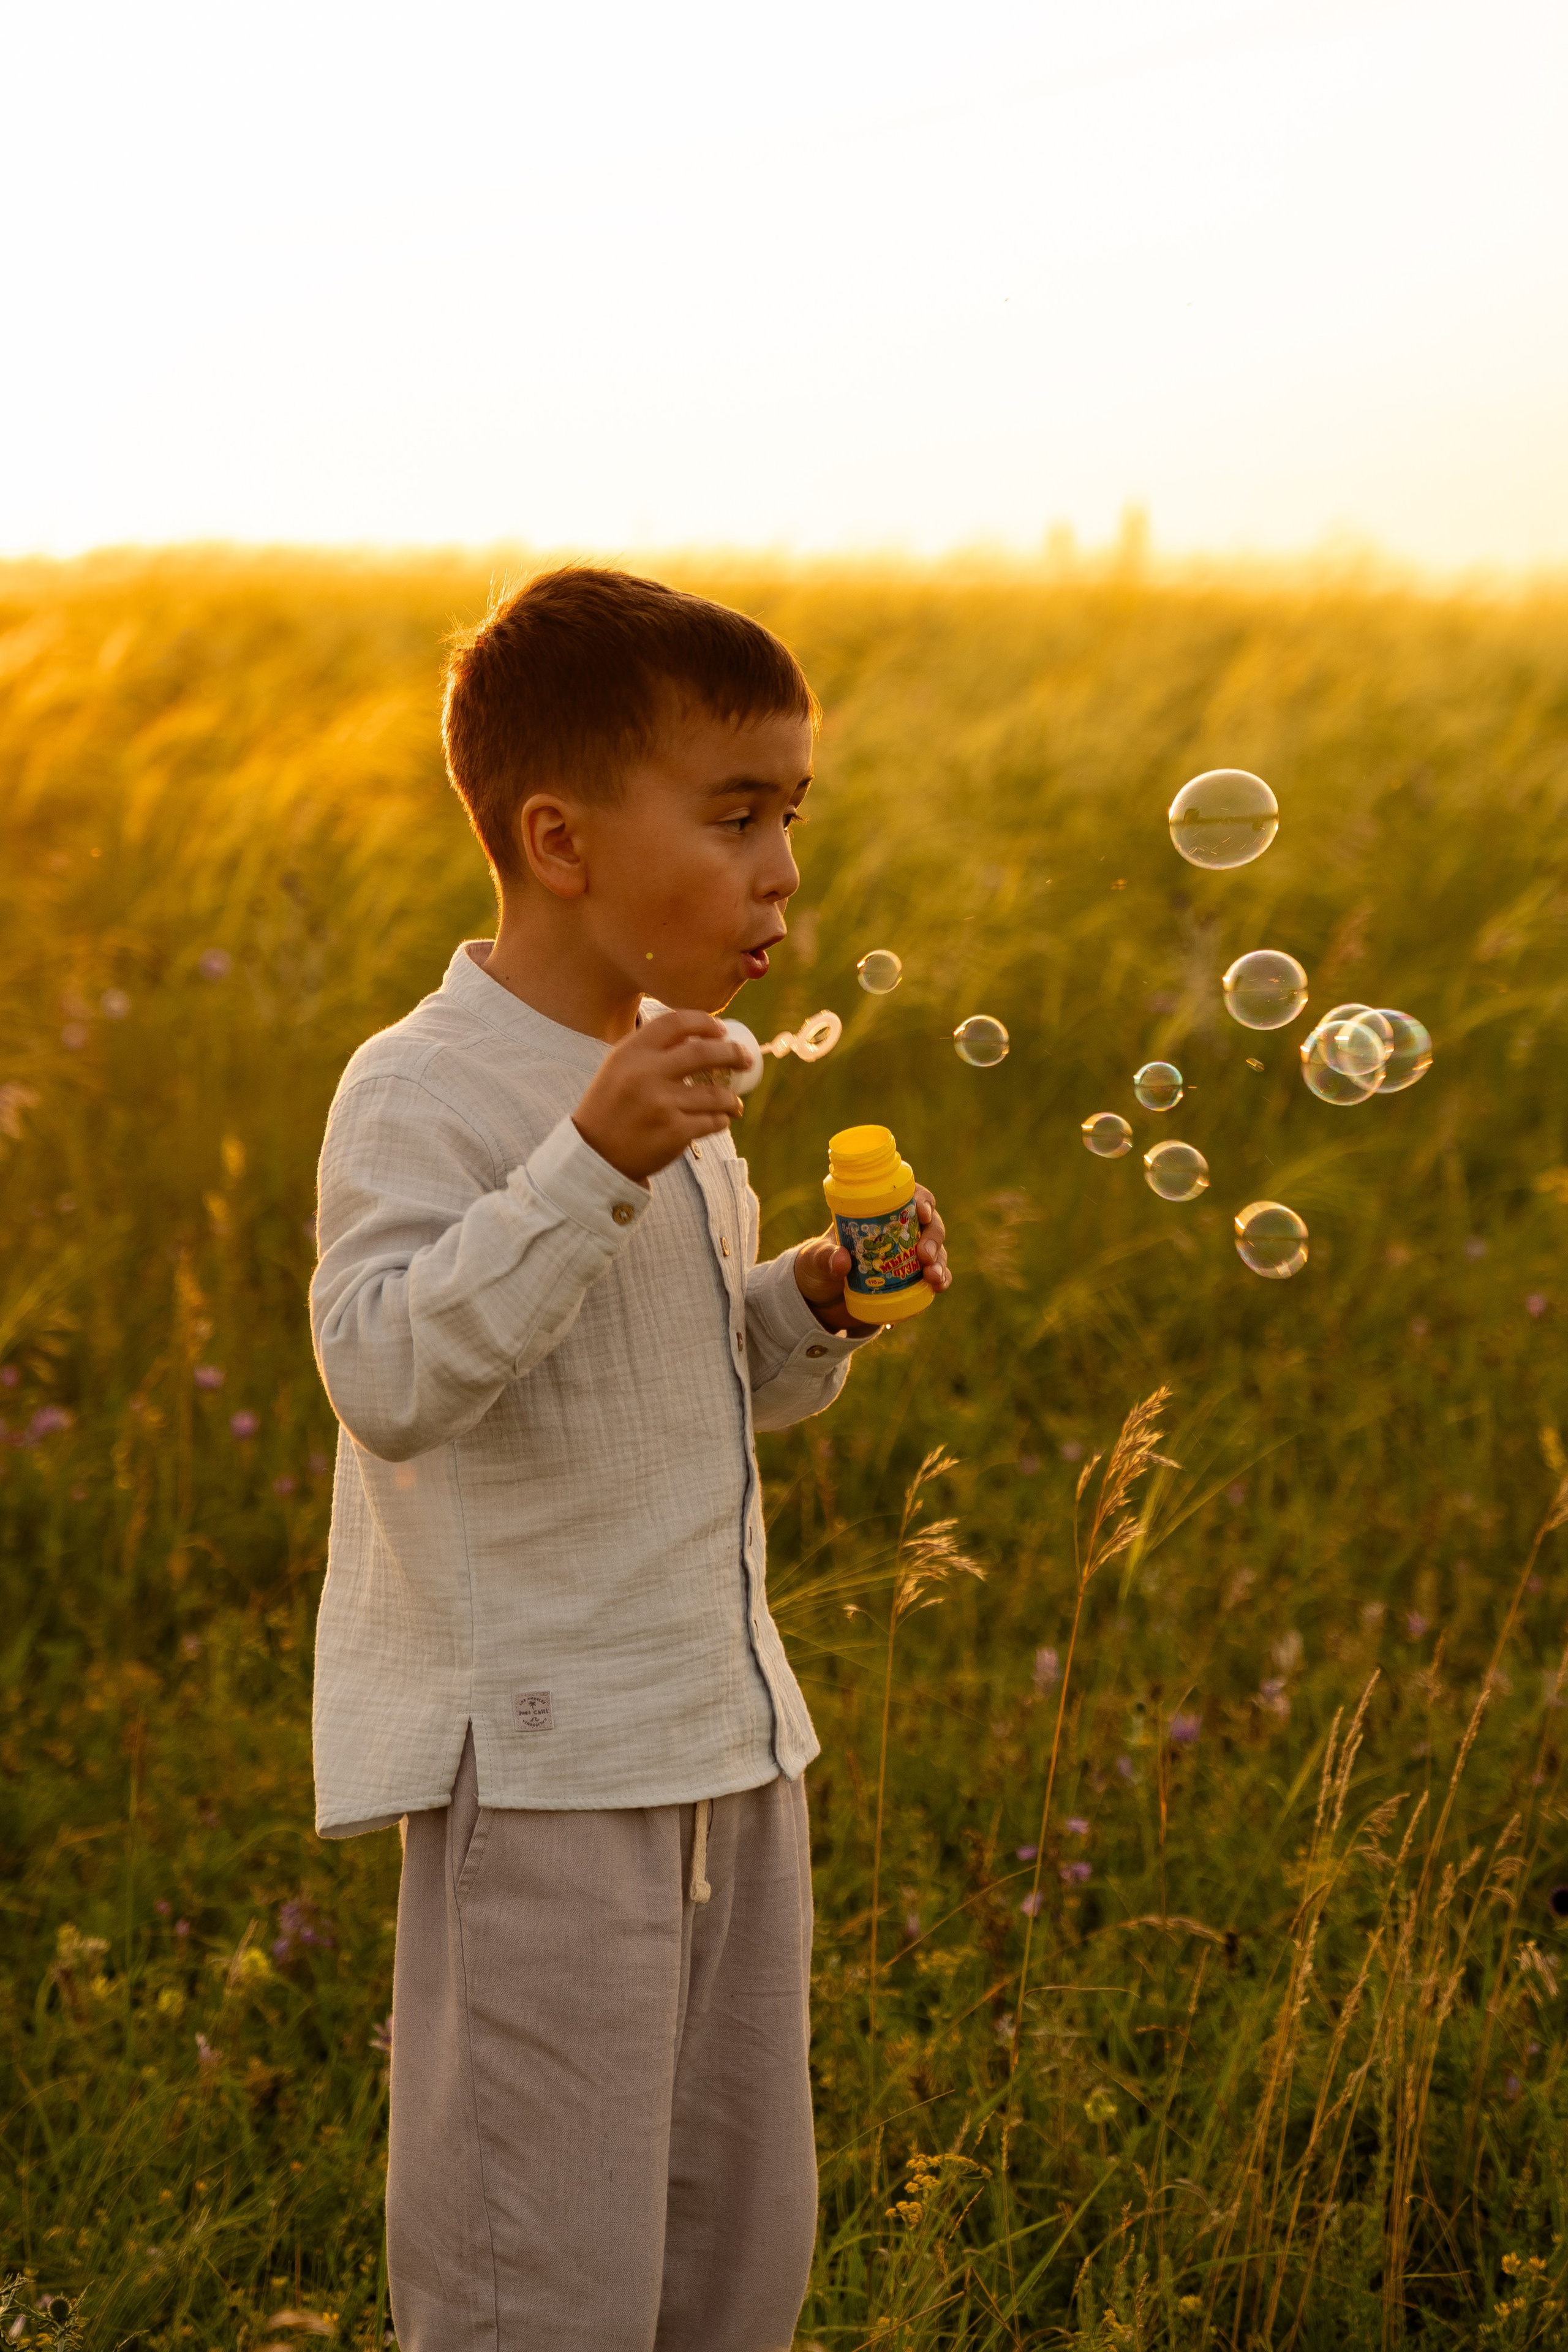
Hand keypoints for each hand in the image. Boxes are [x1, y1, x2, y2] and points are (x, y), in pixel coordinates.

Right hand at [572, 1010, 748, 1182]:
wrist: (595, 1155)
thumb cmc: (611, 1106)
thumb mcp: (619, 1068)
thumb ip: (649, 1049)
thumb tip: (697, 1034)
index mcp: (632, 1053)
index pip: (676, 1022)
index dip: (705, 1023)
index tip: (721, 1031)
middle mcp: (647, 1074)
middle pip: (704, 1052)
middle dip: (733, 1053)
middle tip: (745, 1059)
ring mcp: (662, 1104)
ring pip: (715, 1094)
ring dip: (731, 1098)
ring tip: (733, 1102)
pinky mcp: (674, 1133)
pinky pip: (712, 1122)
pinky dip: (721, 1120)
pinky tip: (719, 1120)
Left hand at [793, 1185, 950, 1333]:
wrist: (819, 1301)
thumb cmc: (816, 1268)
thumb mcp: (815, 1260)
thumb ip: (825, 1258)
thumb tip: (842, 1260)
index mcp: (878, 1215)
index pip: (908, 1197)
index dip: (922, 1200)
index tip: (922, 1212)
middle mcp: (899, 1232)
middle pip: (929, 1224)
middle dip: (933, 1236)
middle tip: (925, 1254)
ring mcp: (908, 1257)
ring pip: (937, 1251)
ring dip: (940, 1261)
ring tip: (932, 1277)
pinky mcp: (912, 1281)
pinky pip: (935, 1277)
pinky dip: (941, 1280)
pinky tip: (937, 1287)